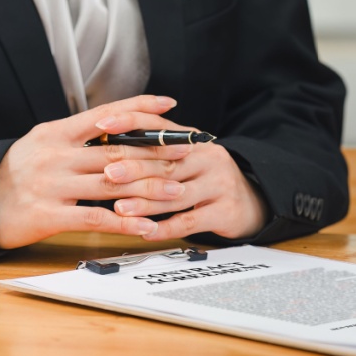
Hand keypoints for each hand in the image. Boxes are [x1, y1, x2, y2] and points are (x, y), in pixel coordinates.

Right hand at [0, 95, 191, 248]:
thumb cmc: (12, 174)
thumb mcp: (40, 144)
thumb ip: (75, 137)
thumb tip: (115, 125)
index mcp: (56, 133)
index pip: (106, 115)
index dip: (141, 108)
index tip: (170, 105)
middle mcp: (56, 155)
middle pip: (117, 151)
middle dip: (157, 153)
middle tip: (186, 154)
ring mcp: (52, 185)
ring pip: (112, 184)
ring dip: (150, 188)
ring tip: (178, 191)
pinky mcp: (48, 215)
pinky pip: (95, 218)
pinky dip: (125, 223)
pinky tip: (147, 227)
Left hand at [93, 110, 267, 240]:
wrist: (252, 201)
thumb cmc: (207, 178)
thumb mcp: (187, 157)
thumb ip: (155, 149)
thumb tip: (107, 144)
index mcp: (194, 140)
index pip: (160, 126)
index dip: (130, 123)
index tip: (103, 125)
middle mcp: (209, 157)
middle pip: (166, 162)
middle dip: (134, 168)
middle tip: (107, 174)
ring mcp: (219, 184)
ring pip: (176, 194)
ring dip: (145, 202)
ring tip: (120, 208)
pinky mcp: (225, 211)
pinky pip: (190, 221)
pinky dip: (165, 228)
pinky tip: (146, 232)